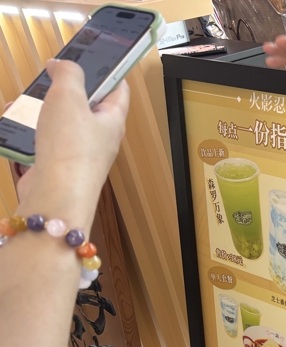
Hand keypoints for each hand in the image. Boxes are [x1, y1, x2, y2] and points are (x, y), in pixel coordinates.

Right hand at [16, 59, 129, 230]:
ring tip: (25, 99)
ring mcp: (79, 156)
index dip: (110, 72)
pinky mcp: (58, 169)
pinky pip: (43, 143)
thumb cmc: (69, 145)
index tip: (94, 59)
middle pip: (88, 108)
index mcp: (112, 122)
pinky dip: (28, 131)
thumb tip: (62, 64)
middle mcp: (100, 140)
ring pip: (62, 126)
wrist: (55, 195)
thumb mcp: (69, 96)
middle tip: (51, 77)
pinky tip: (12, 122)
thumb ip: (68, 74)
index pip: (120, 91)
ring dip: (43, 110)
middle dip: (68, 91)